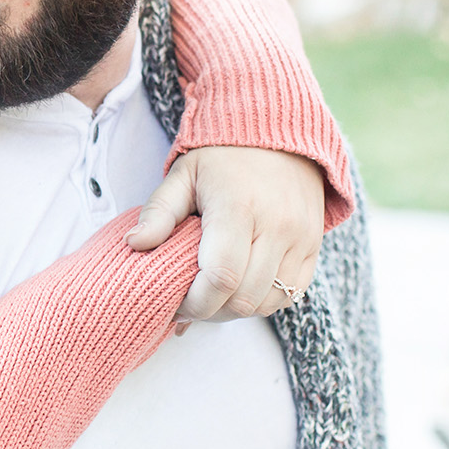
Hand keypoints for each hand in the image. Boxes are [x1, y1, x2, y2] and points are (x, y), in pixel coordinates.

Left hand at [125, 146, 323, 326]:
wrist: (278, 137)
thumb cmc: (221, 159)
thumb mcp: (183, 176)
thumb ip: (158, 212)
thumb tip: (134, 244)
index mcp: (238, 208)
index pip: (221, 278)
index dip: (195, 303)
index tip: (175, 303)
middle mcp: (277, 226)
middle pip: (243, 298)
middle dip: (210, 311)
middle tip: (189, 303)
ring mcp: (301, 238)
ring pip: (268, 303)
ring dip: (236, 310)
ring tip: (212, 296)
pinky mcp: (313, 248)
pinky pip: (290, 294)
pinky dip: (262, 302)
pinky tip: (239, 289)